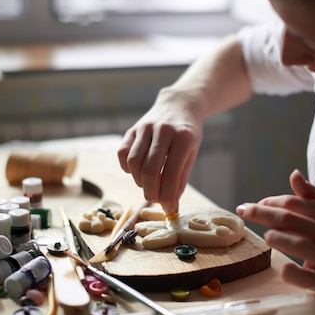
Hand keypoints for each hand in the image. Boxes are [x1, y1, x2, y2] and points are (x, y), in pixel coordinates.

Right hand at [117, 91, 202, 213]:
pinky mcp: (132, 128)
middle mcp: (163, 130)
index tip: (169, 209)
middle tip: (156, 200)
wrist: (178, 105)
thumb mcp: (191, 154)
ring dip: (139, 181)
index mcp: (183, 138)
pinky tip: (137, 171)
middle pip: (149, 170)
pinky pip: (123, 153)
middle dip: (151, 192)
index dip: (168, 196)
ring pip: (133, 162)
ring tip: (149, 184)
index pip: (171, 174)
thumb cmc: (187, 134)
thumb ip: (180, 180)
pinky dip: (127, 168)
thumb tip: (171, 207)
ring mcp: (145, 127)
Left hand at [236, 169, 314, 300]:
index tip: (253, 205)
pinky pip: (307, 278)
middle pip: (291, 220)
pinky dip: (293, 273)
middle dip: (262, 213)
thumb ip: (313, 196)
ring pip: (299, 244)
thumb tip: (293, 174)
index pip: (294, 203)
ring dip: (277, 238)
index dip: (270, 202)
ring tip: (266, 237)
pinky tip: (283, 268)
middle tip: (242, 211)